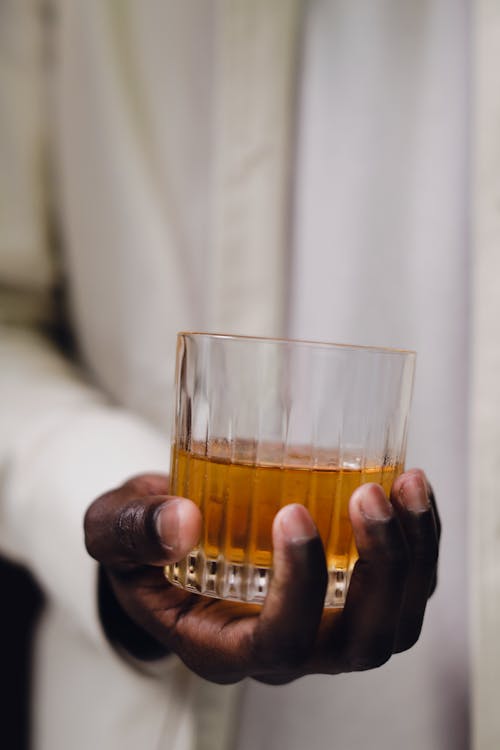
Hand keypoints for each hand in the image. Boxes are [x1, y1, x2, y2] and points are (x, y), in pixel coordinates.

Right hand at [84, 469, 438, 683]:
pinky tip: (413, 488)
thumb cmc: (142, 543)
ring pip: (393, 621)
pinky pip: (405, 585)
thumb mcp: (113, 531)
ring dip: (413, 554)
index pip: (276, 643)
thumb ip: (132, 529)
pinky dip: (421, 539)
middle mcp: (285, 646)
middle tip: (368, 496)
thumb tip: (179, 523)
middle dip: (377, 572)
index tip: (291, 514)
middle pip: (356, 644)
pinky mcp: (348, 593)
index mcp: (223, 643)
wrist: (174, 535)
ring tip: (405, 484)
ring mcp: (324, 623)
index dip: (296, 589)